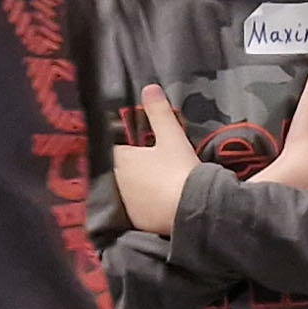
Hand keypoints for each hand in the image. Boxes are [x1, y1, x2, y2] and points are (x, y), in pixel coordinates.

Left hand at [114, 85, 203, 234]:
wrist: (191, 209)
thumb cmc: (179, 170)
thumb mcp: (172, 137)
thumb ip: (159, 113)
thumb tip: (150, 87)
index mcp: (122, 159)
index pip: (116, 148)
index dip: (127, 146)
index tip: (140, 147)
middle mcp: (118, 181)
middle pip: (121, 170)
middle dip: (132, 168)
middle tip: (154, 166)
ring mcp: (126, 204)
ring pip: (128, 190)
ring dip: (138, 188)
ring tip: (158, 186)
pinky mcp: (137, 221)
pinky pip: (137, 210)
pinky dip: (145, 206)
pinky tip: (159, 204)